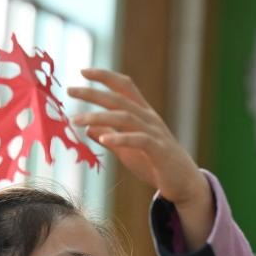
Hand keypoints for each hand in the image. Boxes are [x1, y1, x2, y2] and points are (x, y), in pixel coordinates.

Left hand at [68, 69, 210, 248]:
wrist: (184, 183)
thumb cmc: (156, 165)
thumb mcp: (128, 150)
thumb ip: (110, 137)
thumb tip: (89, 128)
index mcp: (143, 114)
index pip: (124, 86)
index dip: (105, 76)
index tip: (83, 71)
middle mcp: (149, 118)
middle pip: (119, 98)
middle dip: (93, 93)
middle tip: (70, 91)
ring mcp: (155, 133)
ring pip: (125, 117)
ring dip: (98, 116)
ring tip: (76, 120)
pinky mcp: (159, 150)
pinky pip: (138, 140)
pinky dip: (120, 138)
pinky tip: (104, 139)